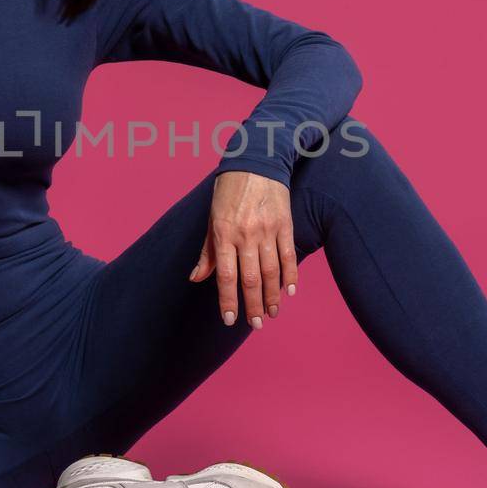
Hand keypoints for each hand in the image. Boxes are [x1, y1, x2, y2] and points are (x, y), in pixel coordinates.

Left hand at [189, 170, 297, 329]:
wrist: (256, 163)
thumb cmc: (229, 192)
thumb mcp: (212, 219)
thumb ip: (207, 252)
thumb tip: (196, 279)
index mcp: (223, 234)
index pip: (225, 275)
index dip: (228, 300)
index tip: (230, 319)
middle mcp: (245, 234)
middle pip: (250, 278)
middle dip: (253, 305)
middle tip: (256, 324)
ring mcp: (267, 230)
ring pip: (271, 271)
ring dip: (272, 296)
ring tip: (272, 313)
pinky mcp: (285, 224)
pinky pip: (288, 255)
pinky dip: (290, 276)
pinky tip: (289, 292)